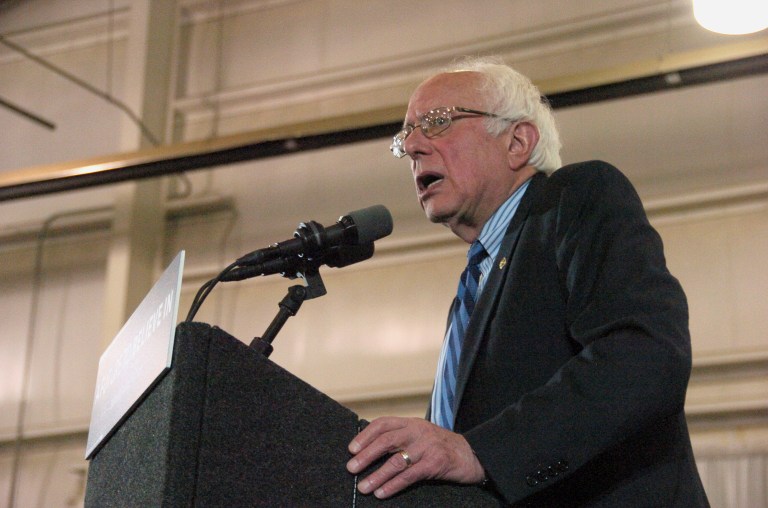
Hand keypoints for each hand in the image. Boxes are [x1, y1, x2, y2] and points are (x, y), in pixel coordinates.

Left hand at [346, 416, 484, 498]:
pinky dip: (393, 485)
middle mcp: (418, 431)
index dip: (365, 435)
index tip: (351, 449)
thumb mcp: (421, 435)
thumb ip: (401, 437)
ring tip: (363, 487)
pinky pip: (409, 476)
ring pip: (396, 461)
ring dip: (376, 475)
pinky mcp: (436, 464)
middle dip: (366, 455)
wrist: (473, 455)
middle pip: (386, 441)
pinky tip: (382, 492)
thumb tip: (370, 449)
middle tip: (351, 468)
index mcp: (412, 423)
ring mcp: (427, 447)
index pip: (384, 424)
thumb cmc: (441, 446)